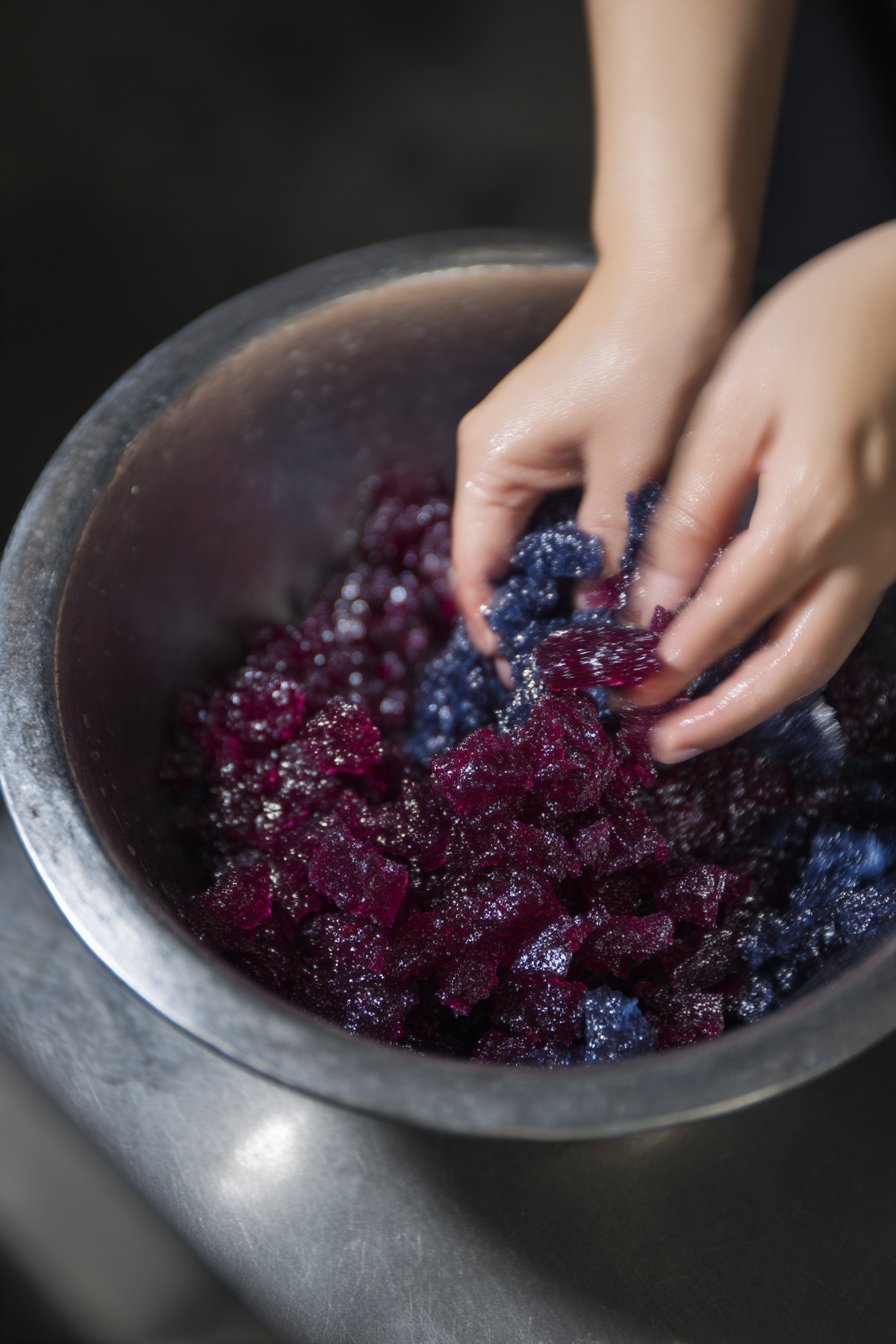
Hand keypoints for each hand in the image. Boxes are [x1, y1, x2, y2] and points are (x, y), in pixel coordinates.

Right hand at [452, 246, 743, 653]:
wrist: (680, 273)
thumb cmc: (652, 358)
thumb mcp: (632, 468)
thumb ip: (611, 552)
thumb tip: (604, 628)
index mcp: (491, 461)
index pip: (476, 570)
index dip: (498, 631)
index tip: (529, 682)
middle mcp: (493, 459)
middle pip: (495, 562)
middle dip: (530, 619)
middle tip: (570, 676)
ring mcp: (524, 451)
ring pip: (529, 545)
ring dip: (557, 592)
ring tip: (589, 648)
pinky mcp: (557, 446)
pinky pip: (554, 520)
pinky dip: (577, 557)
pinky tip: (606, 592)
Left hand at [627, 222, 895, 762]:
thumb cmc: (813, 332)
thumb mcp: (735, 407)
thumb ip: (694, 509)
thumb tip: (653, 598)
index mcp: (811, 514)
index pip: (728, 616)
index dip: (671, 662)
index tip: (619, 691)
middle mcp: (861, 552)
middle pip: (789, 667)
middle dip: (720, 715)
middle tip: (659, 745)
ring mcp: (889, 554)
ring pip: (821, 656)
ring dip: (757, 702)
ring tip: (694, 727)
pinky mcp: (894, 545)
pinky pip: (838, 625)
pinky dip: (788, 663)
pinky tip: (747, 667)